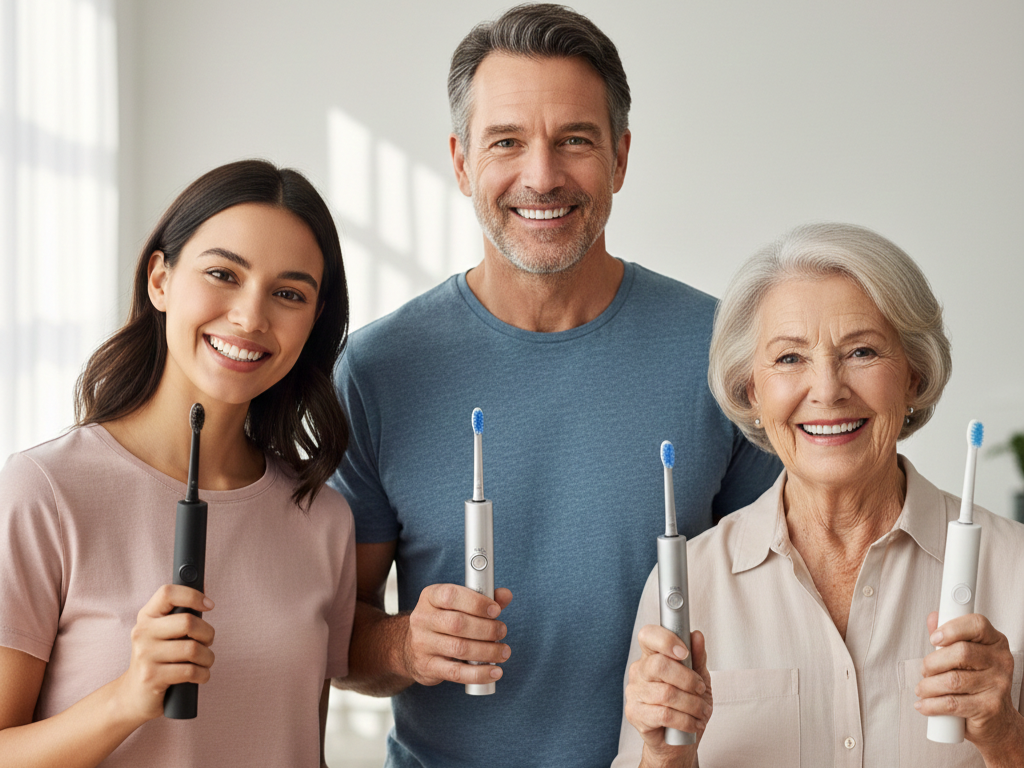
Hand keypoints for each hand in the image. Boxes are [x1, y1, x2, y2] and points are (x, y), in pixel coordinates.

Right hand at [113, 585, 215, 723]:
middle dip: (208, 634)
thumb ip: (180, 614)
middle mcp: (142, 632)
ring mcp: (145, 655)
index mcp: (147, 616)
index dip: (193, 595)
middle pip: (188, 622)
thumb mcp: (163, 633)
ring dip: (208, 658)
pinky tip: (200, 675)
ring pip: (193, 649)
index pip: (168, 593)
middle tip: (208, 642)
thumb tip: (204, 589)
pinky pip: (190, 671)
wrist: (133, 695)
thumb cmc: (158, 658)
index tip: (209, 605)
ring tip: (205, 661)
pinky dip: (203, 674)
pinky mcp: (151, 677)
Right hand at [402, 584, 511, 686]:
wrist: (411, 648)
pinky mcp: (427, 667)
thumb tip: (505, 595)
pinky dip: (479, 673)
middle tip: (502, 631)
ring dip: (488, 651)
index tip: (496, 610)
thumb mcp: (457, 604)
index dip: (477, 603)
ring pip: (459, 648)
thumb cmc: (442, 622)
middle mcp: (422, 619)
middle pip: (458, 623)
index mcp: (430, 597)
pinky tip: (494, 671)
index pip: (451, 595)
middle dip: (487, 629)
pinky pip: (456, 672)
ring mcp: (422, 644)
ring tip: (503, 651)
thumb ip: (482, 598)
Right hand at [624, 625, 711, 766]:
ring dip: (692, 704)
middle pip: (659, 665)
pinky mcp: (635, 714)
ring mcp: (634, 693)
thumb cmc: (687, 706)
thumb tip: (697, 636)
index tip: (684, 652)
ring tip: (701, 711)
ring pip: (666, 693)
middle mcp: (639, 671)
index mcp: (651, 656)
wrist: (678, 742)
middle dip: (688, 679)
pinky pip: (664, 714)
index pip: (648, 636)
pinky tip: (692, 723)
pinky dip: (685, 720)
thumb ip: (697, 657)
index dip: (666, 640)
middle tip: (700, 689)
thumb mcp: (699, 679)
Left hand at [917, 611, 1023, 761]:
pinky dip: (932, 704)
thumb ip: (949, 636)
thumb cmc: (977, 683)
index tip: (934, 638)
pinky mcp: (989, 708)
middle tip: (924, 670)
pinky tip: (924, 704)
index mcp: (996, 643)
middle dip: (933, 662)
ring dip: (928, 685)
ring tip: (922, 689)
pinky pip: (952, 703)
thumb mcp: (966, 657)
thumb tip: (933, 617)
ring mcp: (998, 686)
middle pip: (961, 652)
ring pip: (953, 680)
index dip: (952, 628)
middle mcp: (1001, 662)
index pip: (977, 624)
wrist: (998, 722)